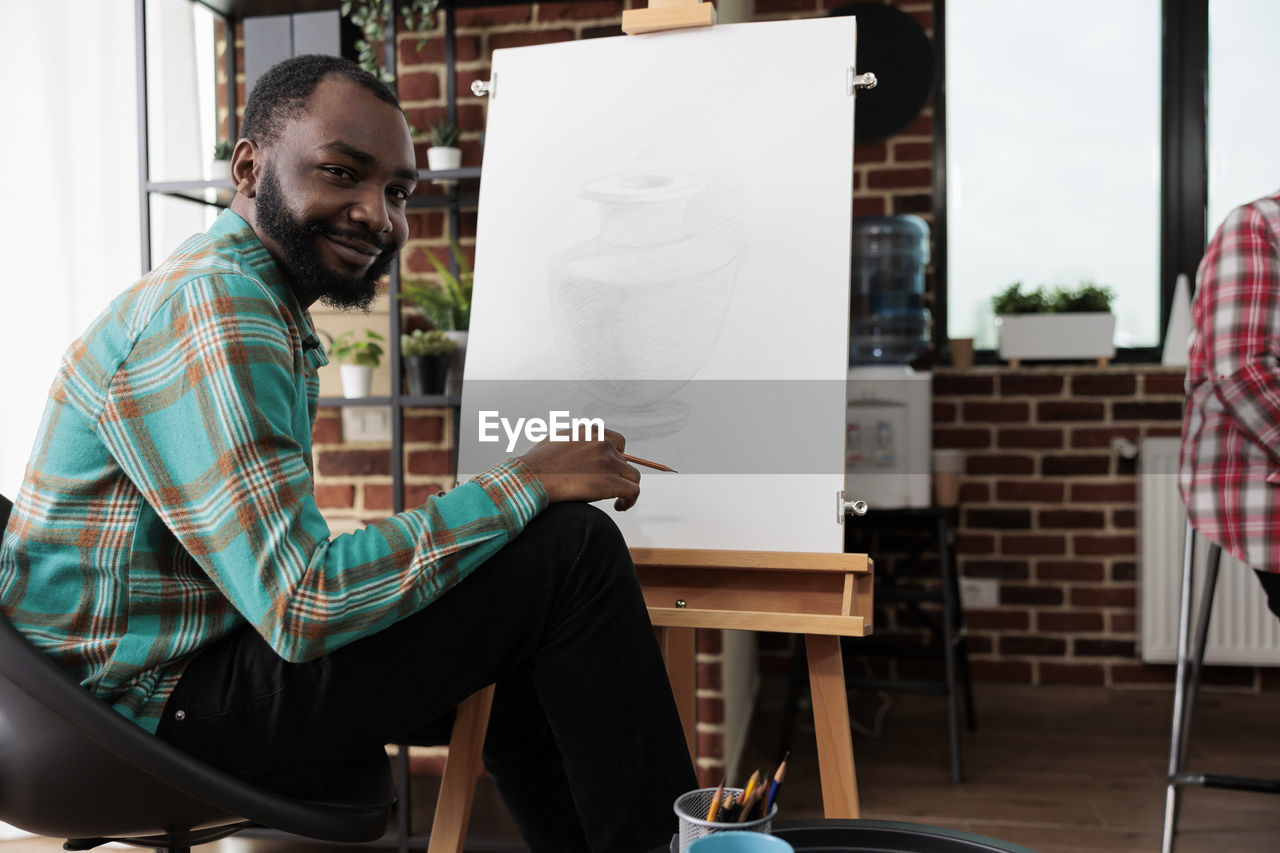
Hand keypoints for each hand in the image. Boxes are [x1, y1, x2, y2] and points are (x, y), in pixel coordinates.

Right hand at [517, 428, 640, 510]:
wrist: (530, 478)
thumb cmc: (536, 464)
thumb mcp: (555, 440)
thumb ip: (572, 441)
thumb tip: (576, 449)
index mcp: (590, 431)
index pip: (617, 441)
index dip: (617, 457)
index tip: (610, 470)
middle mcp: (602, 443)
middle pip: (624, 461)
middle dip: (617, 475)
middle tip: (606, 489)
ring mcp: (608, 461)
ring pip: (633, 476)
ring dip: (627, 488)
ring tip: (619, 501)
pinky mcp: (610, 482)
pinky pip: (633, 491)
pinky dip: (630, 501)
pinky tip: (619, 507)